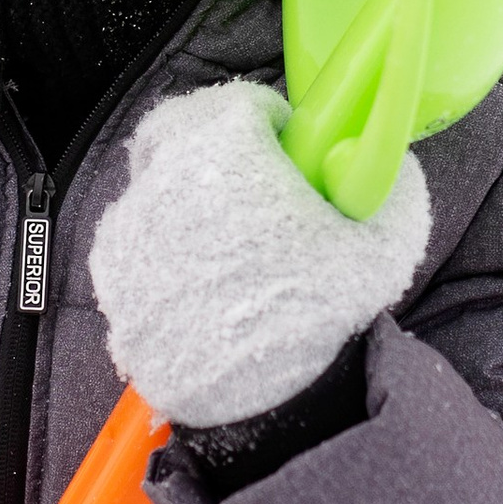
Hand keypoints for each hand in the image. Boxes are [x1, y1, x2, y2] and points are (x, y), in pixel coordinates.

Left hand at [89, 78, 429, 427]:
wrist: (258, 401)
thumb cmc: (317, 311)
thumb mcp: (384, 240)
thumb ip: (391, 182)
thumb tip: (386, 159)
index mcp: (223, 145)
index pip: (242, 103)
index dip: (272, 123)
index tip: (292, 153)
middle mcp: (162, 174)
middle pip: (187, 135)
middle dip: (221, 153)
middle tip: (261, 193)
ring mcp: (128, 226)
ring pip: (159, 188)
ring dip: (192, 203)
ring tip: (235, 250)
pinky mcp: (111, 274)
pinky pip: (138, 241)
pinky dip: (166, 251)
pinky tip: (203, 284)